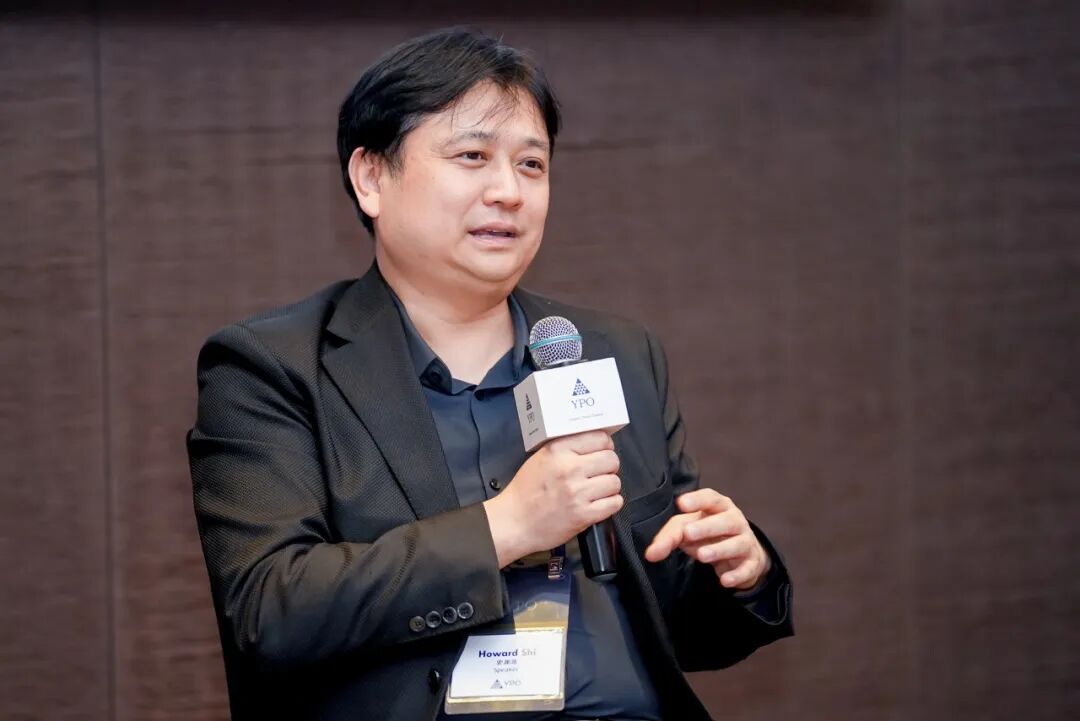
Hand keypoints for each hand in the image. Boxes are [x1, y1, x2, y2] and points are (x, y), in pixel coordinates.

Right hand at [483, 430, 622, 566]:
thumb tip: (595, 442)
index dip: (605, 446)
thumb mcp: (541, 457)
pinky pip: (614, 503)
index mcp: (558, 450)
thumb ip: (567, 447)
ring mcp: (578, 493)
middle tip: (598, 473)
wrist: (515, 522)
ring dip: (608, 487)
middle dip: (608, 467)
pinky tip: (598, 503)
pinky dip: (609, 503)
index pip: (601, 438)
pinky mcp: (584, 515)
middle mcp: (570, 469)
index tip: (602, 452)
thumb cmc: (526, 491)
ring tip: (595, 490)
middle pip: (611, 460)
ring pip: (615, 482)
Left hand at [643, 489, 770, 589]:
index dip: (697, 499)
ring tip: (702, 555)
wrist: (741, 555)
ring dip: (719, 549)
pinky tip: (724, 580)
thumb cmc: (709, 535)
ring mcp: (746, 541)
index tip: (681, 504)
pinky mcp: (752, 563)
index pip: (710, 498)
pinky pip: (747, 568)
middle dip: (707, 527)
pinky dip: (737, 575)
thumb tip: (651, 554)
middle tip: (688, 533)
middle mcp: (735, 520)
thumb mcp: (689, 531)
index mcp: (719, 507)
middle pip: (726, 520)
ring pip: (737, 544)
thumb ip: (669, 537)